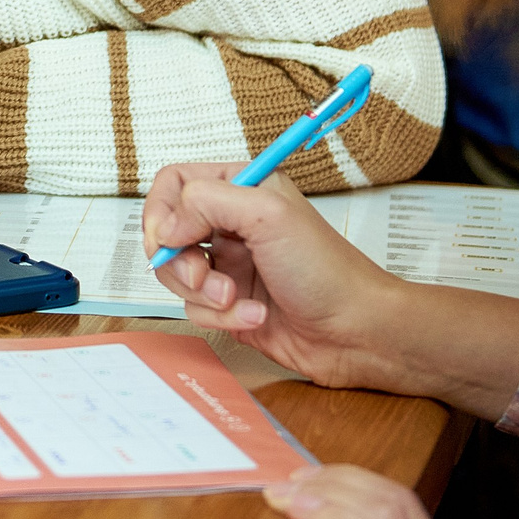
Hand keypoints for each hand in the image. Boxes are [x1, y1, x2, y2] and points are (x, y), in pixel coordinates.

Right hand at [142, 163, 408, 390]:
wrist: (357, 334)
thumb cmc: (328, 271)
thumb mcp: (267, 215)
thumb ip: (206, 203)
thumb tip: (165, 227)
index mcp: (241, 188)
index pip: (175, 184)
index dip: (162, 211)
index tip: (169, 238)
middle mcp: (231, 224)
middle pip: (167, 233)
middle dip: (180, 261)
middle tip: (203, 276)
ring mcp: (229, 266)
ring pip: (177, 276)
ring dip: (204, 293)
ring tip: (236, 299)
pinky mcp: (230, 304)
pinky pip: (196, 310)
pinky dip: (222, 318)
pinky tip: (256, 318)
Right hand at [262, 465, 448, 518]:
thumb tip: (295, 506)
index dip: (326, 514)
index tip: (283, 501)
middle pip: (390, 508)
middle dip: (330, 487)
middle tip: (282, 488)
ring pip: (402, 500)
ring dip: (346, 480)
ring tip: (304, 482)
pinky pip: (408, 508)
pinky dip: (367, 489)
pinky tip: (339, 492)